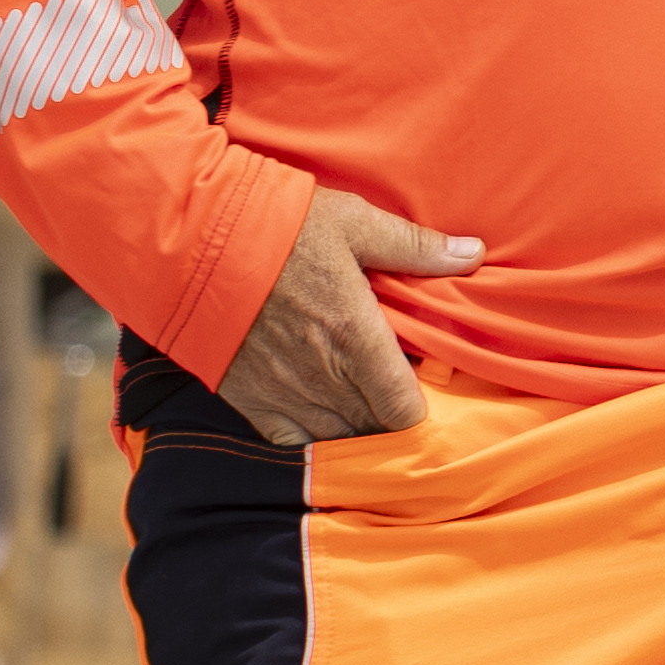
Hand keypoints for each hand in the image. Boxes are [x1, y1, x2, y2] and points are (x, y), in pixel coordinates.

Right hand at [216, 196, 480, 448]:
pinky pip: (291, 443)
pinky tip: (322, 416)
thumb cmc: (278, 226)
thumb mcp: (354, 222)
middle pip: (375, 430)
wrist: (193, 242)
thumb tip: (472, 253)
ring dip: (355, 427)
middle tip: (394, 392)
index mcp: (357, 338)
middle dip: (390, 418)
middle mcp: (324, 377)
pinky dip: (312, 437)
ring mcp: (284, 394)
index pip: (405, 411)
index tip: (423, 390)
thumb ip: (415, 247)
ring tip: (361, 402)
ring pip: (337, 439)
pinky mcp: (249, 400)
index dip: (420, 410)